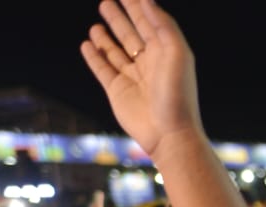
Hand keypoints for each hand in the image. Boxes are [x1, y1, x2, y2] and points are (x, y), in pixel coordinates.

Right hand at [81, 0, 204, 158]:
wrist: (168, 134)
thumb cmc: (177, 94)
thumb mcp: (177, 53)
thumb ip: (163, 25)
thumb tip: (147, 0)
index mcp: (166, 52)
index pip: (149, 22)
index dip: (138, 5)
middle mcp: (149, 64)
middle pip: (131, 34)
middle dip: (120, 17)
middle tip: (107, 1)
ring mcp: (132, 77)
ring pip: (115, 51)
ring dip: (106, 37)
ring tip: (96, 24)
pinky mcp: (117, 91)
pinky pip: (102, 69)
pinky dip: (94, 57)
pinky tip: (87, 45)